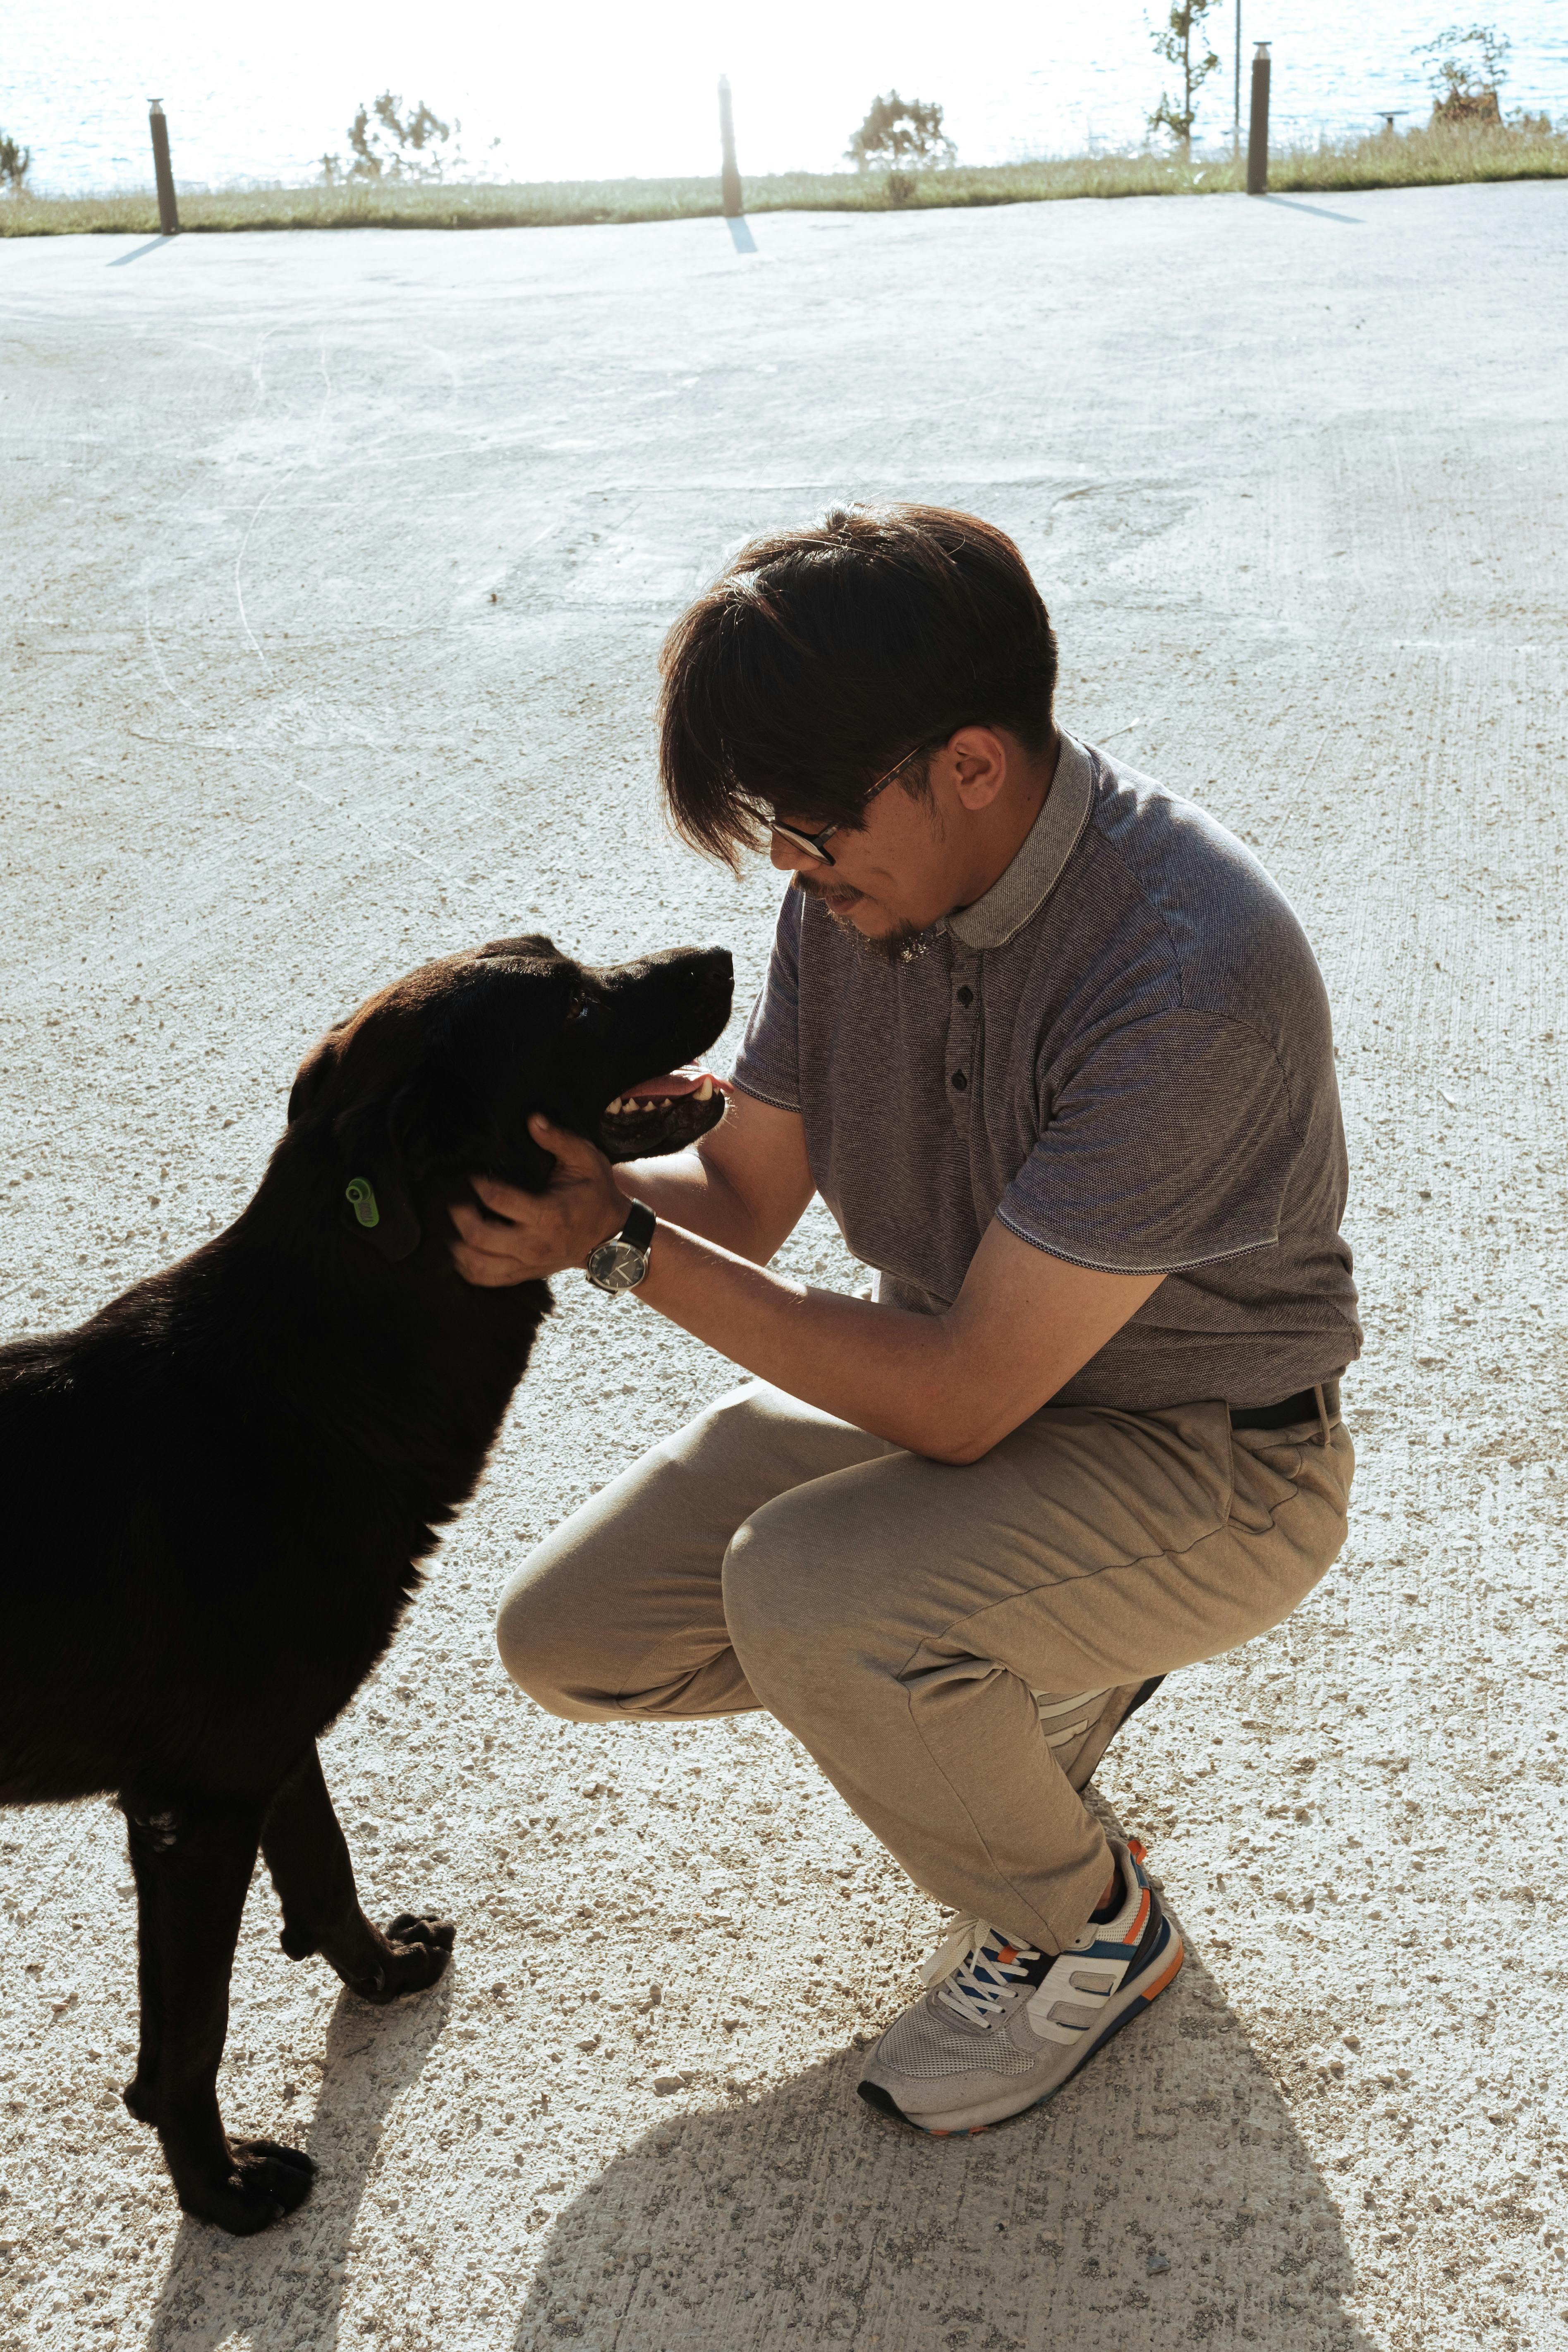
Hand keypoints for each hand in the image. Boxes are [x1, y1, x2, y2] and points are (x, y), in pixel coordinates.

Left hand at [448, 1115, 624, 1287]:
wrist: (613, 1237)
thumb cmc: (596, 1194)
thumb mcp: (587, 1160)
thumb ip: (559, 1139)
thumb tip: (533, 1120)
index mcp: (548, 1214)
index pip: (499, 1200)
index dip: (479, 1185)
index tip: (472, 1175)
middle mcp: (535, 1243)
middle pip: (480, 1237)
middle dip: (460, 1216)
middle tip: (454, 1200)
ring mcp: (528, 1263)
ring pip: (478, 1264)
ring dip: (458, 1246)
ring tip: (452, 1226)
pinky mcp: (525, 1274)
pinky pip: (487, 1279)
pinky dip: (467, 1267)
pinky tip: (461, 1251)